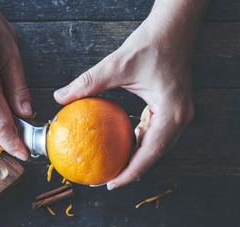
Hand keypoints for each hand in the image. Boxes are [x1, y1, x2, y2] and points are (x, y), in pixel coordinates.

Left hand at [53, 0, 206, 189]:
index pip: (150, 154)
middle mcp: (180, 120)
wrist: (175, 29)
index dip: (130, 173)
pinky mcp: (173, 110)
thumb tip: (59, 97)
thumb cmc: (152, 44)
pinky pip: (156, 133)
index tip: (110, 184)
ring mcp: (179, 116)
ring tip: (112, 167)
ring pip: (156, 146)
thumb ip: (89, 83)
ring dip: (136, 157)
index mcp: (171, 114)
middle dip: (131, 170)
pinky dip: (140, 141)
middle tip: (105, 179)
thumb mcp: (117, 65)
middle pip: (155, 155)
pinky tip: (121, 144)